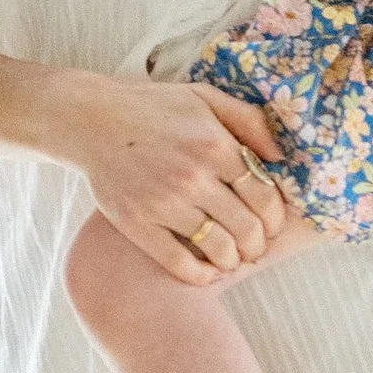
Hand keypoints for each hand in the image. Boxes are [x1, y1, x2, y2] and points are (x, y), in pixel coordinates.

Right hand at [53, 69, 286, 286]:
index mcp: (214, 145)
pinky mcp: (137, 223)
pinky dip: (200, 275)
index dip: (275, 220)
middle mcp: (192, 176)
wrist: (90, 120)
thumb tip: (282, 157)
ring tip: (231, 258)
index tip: (271, 227)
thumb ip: (249, 120)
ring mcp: (163, 202)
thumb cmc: (153, 107)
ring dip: (232, 260)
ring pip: (217, 249)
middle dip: (258, 245)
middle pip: (246, 228)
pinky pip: (179, 262)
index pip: (264, 196)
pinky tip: (206, 272)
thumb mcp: (205, 97)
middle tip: (255, 248)